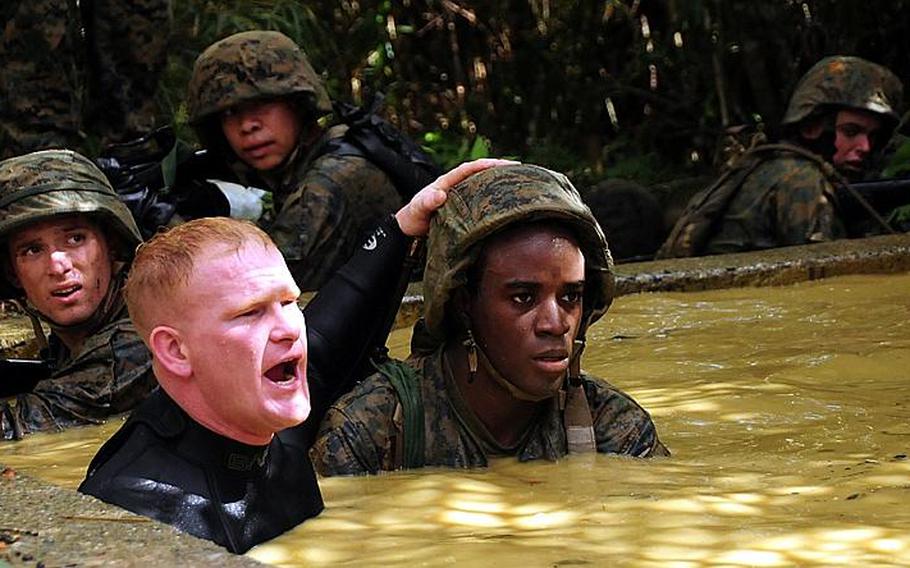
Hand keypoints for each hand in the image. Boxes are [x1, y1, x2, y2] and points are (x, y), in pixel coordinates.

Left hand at [395, 158, 518, 236]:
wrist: (410, 232)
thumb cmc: (413, 218)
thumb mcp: (418, 210)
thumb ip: (426, 203)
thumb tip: (439, 194)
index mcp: (447, 182)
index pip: (469, 169)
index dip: (485, 165)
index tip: (502, 165)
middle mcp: (457, 186)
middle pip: (481, 173)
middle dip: (499, 170)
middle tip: (521, 170)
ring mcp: (462, 197)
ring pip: (484, 185)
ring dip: (500, 182)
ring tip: (521, 183)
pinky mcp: (465, 209)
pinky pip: (483, 200)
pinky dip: (495, 198)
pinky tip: (508, 203)